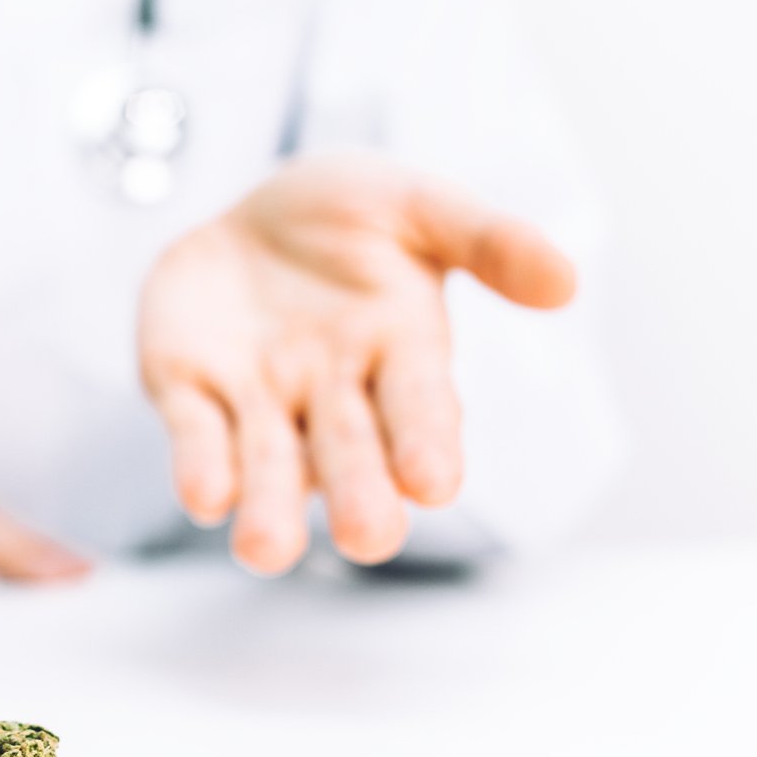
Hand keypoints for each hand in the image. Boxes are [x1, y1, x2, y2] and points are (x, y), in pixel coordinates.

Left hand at [138, 151, 576, 573]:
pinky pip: (196, 434)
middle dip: (358, 495)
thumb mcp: (419, 205)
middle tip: (368, 538)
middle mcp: (334, 394)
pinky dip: (200, 465)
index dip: (428, 443)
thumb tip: (566, 279)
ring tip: (266, 550)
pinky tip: (203, 497)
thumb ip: (487, 240)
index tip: (435, 482)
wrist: (253, 214)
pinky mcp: (190, 391)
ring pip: (268, 466)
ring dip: (269, 508)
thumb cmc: (352, 216)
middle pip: (350, 455)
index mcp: (402, 352)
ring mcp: (260, 400)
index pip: (421, 408)